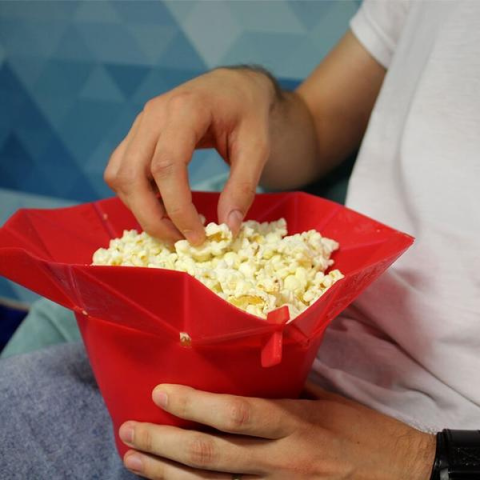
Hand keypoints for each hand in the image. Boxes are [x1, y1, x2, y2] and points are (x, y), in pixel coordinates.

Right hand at [105, 68, 278, 244]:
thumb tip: (228, 228)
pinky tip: (162, 206)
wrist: (234, 87)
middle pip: (131, 175)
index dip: (178, 208)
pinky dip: (135, 195)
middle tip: (181, 240)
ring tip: (172, 226)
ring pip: (119, 176)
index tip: (198, 236)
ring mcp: (141, 123)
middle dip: (152, 218)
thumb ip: (243, 186)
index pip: (167, 166)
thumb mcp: (258, 147)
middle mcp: (153, 115)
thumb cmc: (248, 113)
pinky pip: (122, 170)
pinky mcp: (138, 135)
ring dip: (139, 208)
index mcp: (185, 110)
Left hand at [119, 383, 434, 478]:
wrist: (405, 476)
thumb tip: (245, 378)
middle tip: (129, 431)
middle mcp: (282, 463)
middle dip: (163, 445)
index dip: (194, 404)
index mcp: (295, 425)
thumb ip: (284, 393)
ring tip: (134, 462)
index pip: (235, 413)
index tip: (160, 392)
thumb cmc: (365, 433)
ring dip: (166, 478)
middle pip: (211, 457)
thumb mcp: (327, 402)